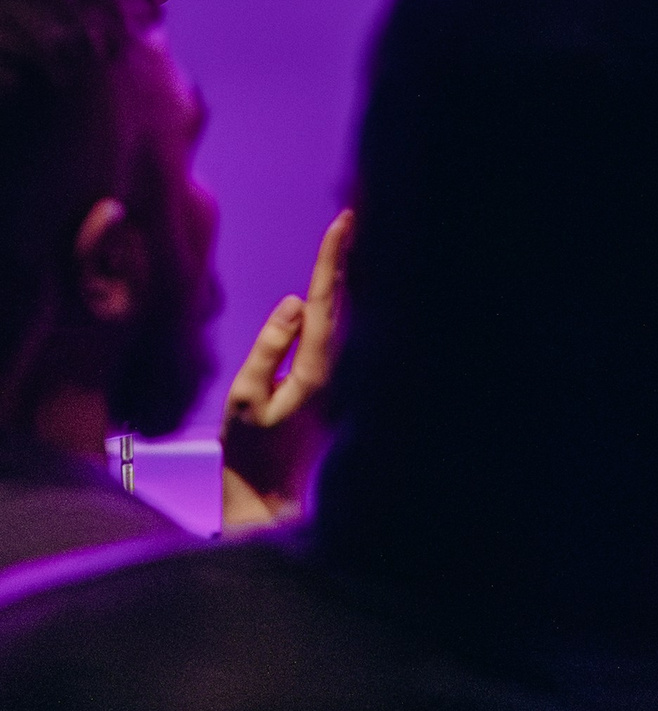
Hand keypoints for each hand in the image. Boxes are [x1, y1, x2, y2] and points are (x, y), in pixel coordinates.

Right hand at [220, 209, 351, 532]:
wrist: (267, 501)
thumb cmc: (250, 453)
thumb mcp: (246, 399)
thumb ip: (270, 347)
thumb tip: (295, 301)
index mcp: (316, 368)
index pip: (325, 300)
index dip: (334, 258)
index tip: (344, 220)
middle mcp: (336, 367)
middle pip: (344, 299)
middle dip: (349, 254)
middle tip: (358, 209)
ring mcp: (337, 376)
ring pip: (345, 312)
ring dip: (346, 273)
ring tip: (352, 232)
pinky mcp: (330, 384)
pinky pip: (337, 330)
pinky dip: (338, 300)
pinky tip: (340, 284)